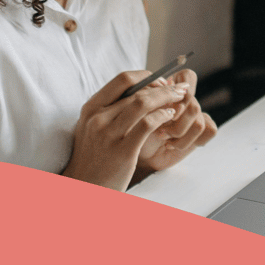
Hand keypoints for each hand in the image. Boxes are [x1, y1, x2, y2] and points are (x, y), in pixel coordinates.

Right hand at [62, 70, 189, 190]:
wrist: (84, 187)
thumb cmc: (94, 156)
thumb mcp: (94, 127)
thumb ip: (111, 109)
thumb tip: (142, 90)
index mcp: (91, 108)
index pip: (122, 79)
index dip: (147, 76)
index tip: (161, 81)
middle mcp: (97, 118)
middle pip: (137, 91)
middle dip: (164, 87)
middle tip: (180, 88)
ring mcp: (109, 134)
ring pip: (143, 103)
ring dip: (167, 98)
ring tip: (180, 101)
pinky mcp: (123, 151)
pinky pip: (148, 124)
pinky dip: (163, 116)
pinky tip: (171, 117)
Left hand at [136, 69, 217, 175]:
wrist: (137, 154)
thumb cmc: (133, 130)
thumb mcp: (137, 112)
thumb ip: (151, 99)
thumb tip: (168, 89)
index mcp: (171, 88)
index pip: (188, 76)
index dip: (177, 91)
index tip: (162, 106)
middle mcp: (186, 100)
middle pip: (193, 102)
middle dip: (175, 121)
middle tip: (159, 130)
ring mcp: (196, 115)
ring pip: (198, 118)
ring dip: (178, 132)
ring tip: (162, 137)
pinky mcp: (202, 131)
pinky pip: (209, 129)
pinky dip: (187, 142)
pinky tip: (172, 144)